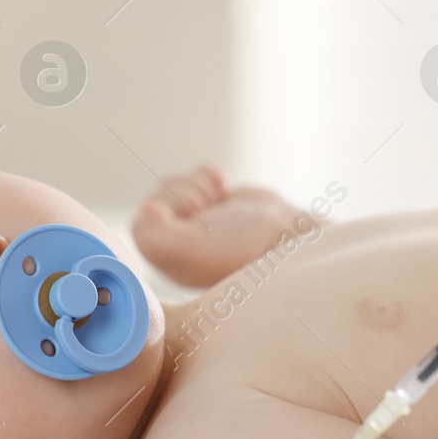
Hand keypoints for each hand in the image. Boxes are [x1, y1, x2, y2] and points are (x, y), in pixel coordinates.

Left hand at [130, 165, 309, 286]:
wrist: (292, 240)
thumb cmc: (244, 250)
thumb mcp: (190, 250)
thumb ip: (153, 236)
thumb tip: (146, 210)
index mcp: (164, 262)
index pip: (144, 218)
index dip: (170, 210)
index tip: (195, 221)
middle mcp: (175, 246)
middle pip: (160, 194)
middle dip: (190, 195)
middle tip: (215, 216)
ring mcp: (194, 225)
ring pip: (177, 183)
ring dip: (202, 187)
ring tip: (223, 209)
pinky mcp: (212, 206)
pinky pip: (196, 176)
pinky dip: (212, 178)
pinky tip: (225, 194)